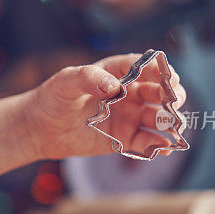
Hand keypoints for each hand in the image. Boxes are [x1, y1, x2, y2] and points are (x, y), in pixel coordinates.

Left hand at [28, 53, 185, 160]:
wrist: (41, 128)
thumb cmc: (53, 98)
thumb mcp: (66, 82)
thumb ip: (88, 78)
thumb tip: (113, 86)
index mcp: (117, 72)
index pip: (145, 66)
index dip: (160, 70)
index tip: (169, 77)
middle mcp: (128, 92)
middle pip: (160, 91)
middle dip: (172, 95)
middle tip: (173, 102)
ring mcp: (129, 116)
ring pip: (159, 117)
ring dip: (169, 120)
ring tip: (172, 126)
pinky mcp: (125, 138)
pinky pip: (147, 141)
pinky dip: (158, 144)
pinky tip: (165, 146)